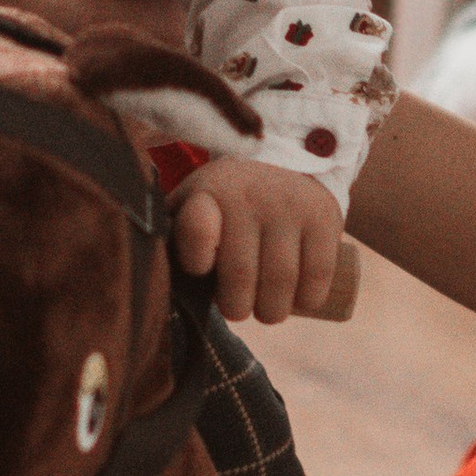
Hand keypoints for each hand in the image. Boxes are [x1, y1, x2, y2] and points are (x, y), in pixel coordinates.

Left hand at [171, 156, 345, 325]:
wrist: (284, 163)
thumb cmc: (225, 203)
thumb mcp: (191, 206)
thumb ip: (169, 238)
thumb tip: (151, 281)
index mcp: (206, 194)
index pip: (197, 232)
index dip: (197, 262)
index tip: (202, 270)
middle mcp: (247, 196)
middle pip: (241, 277)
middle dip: (237, 308)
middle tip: (237, 307)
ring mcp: (288, 205)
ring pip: (281, 284)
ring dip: (271, 312)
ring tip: (266, 309)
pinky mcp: (324, 216)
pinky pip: (317, 277)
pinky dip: (307, 300)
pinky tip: (298, 300)